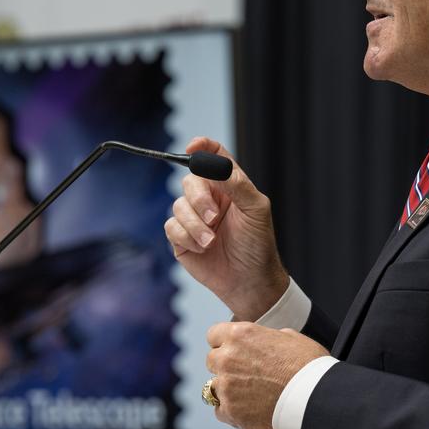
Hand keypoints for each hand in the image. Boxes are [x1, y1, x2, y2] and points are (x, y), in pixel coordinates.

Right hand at [163, 137, 288, 319]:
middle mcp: (209, 198)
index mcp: (229, 185)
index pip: (213, 156)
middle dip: (199, 198)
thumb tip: (217, 164)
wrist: (249, 281)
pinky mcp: (181, 238)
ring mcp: (194, 217)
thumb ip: (237, 184)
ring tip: (211, 241)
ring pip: (177, 205)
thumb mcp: (256, 210)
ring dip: (195, 225)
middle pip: (189, 180)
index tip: (193, 147)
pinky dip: (186, 237)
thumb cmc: (257, 244)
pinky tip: (202, 249)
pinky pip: (171, 226)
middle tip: (213, 217)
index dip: (202, 147)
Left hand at [205, 322, 329, 428]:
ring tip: (249, 394)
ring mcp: (226, 386)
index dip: (224, 343)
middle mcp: (227, 358)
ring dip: (227, 389)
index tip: (232, 351)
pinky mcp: (230, 410)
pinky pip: (219, 410)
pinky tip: (248, 409)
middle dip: (225, 366)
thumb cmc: (308, 366)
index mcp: (240, 335)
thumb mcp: (290, 337)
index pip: (213, 335)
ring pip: (212, 387)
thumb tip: (263, 341)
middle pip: (211, 361)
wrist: (316, 397)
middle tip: (246, 374)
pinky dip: (231, 411)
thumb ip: (266, 337)